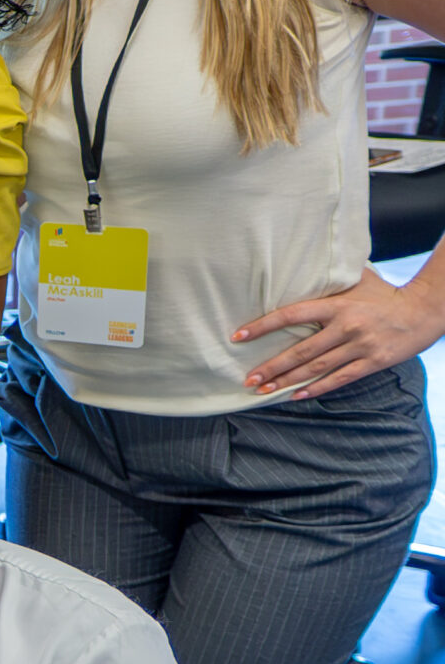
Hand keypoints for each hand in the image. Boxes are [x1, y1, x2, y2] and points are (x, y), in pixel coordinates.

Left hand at [235, 268, 444, 398]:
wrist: (424, 310)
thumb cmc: (385, 294)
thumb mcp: (356, 281)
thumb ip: (328, 281)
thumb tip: (296, 267)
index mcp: (337, 305)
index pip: (292, 315)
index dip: (263, 326)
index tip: (238, 336)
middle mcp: (346, 326)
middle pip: (302, 350)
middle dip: (272, 366)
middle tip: (247, 378)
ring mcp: (360, 346)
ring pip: (317, 368)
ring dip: (287, 381)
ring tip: (262, 390)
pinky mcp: (373, 362)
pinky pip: (340, 379)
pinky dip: (316, 389)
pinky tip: (295, 396)